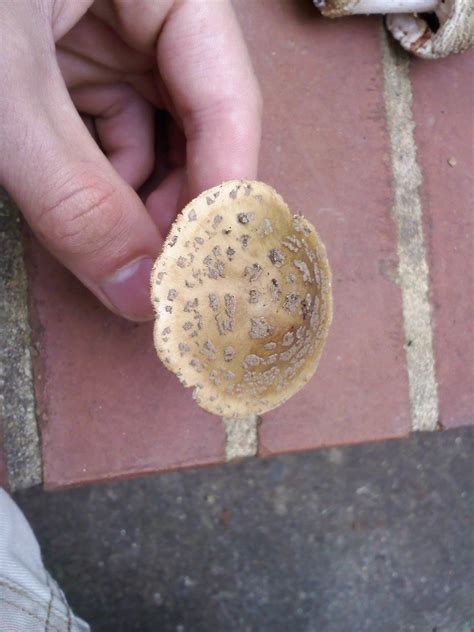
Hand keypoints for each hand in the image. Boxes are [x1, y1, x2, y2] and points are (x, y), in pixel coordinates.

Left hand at [0, 0, 261, 319]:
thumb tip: (140, 296)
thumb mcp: (3, 95)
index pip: (227, 93)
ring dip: (140, 201)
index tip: (210, 264)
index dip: (225, 184)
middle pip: (198, 121)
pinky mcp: (67, 63)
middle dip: (180, 202)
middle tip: (163, 273)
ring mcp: (106, 34)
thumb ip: (77, 199)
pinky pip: (108, 135)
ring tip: (126, 255)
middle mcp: (145, 7)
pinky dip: (102, 183)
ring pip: (154, 136)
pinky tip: (92, 218)